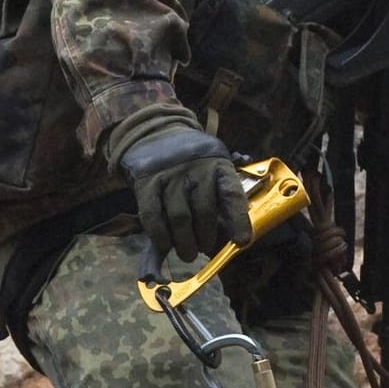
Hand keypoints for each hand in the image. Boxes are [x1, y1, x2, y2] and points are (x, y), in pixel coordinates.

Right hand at [115, 121, 251, 261]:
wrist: (158, 134)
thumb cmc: (194, 165)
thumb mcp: (213, 170)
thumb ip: (221, 199)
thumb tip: (233, 238)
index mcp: (219, 165)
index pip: (231, 193)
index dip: (238, 219)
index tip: (242, 241)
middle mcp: (196, 168)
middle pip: (204, 210)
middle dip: (206, 236)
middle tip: (204, 248)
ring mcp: (170, 174)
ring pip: (179, 216)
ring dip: (184, 241)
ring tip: (188, 253)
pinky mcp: (147, 182)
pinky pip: (153, 215)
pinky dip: (160, 236)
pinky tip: (166, 245)